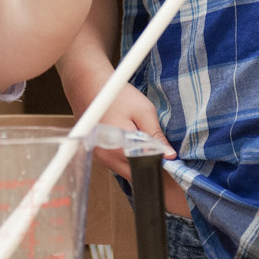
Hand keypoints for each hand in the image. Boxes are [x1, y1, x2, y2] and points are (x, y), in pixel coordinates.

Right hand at [81, 82, 190, 215]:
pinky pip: (116, 162)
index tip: (167, 157)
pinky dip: (126, 156)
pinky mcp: (97, 153)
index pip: (144, 170)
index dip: (158, 166)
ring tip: (141, 140)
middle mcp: (107, 158)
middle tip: (157, 148)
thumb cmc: (118, 95)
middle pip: (134, 174)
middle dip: (147, 165)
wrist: (89, 85)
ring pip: (125, 169)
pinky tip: (129, 140)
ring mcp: (100, 157)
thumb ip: (156, 135)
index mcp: (120, 149)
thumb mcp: (144, 111)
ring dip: (136, 160)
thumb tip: (170, 156)